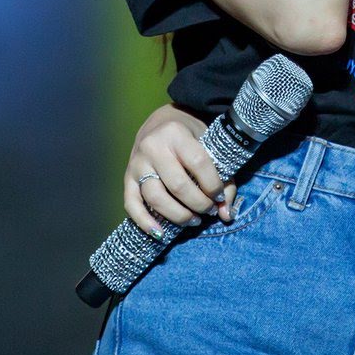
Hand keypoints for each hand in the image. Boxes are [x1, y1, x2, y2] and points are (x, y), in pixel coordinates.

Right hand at [124, 104, 235, 238]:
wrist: (161, 121)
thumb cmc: (190, 136)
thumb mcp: (209, 144)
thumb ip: (224, 178)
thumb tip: (226, 214)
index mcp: (176, 133)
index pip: (198, 163)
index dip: (212, 185)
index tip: (219, 196)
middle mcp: (153, 147)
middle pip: (177, 185)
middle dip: (197, 204)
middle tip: (208, 210)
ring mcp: (137, 163)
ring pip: (155, 198)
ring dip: (177, 215)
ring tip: (193, 220)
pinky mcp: (127, 178)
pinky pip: (132, 205)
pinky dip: (145, 222)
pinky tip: (160, 233)